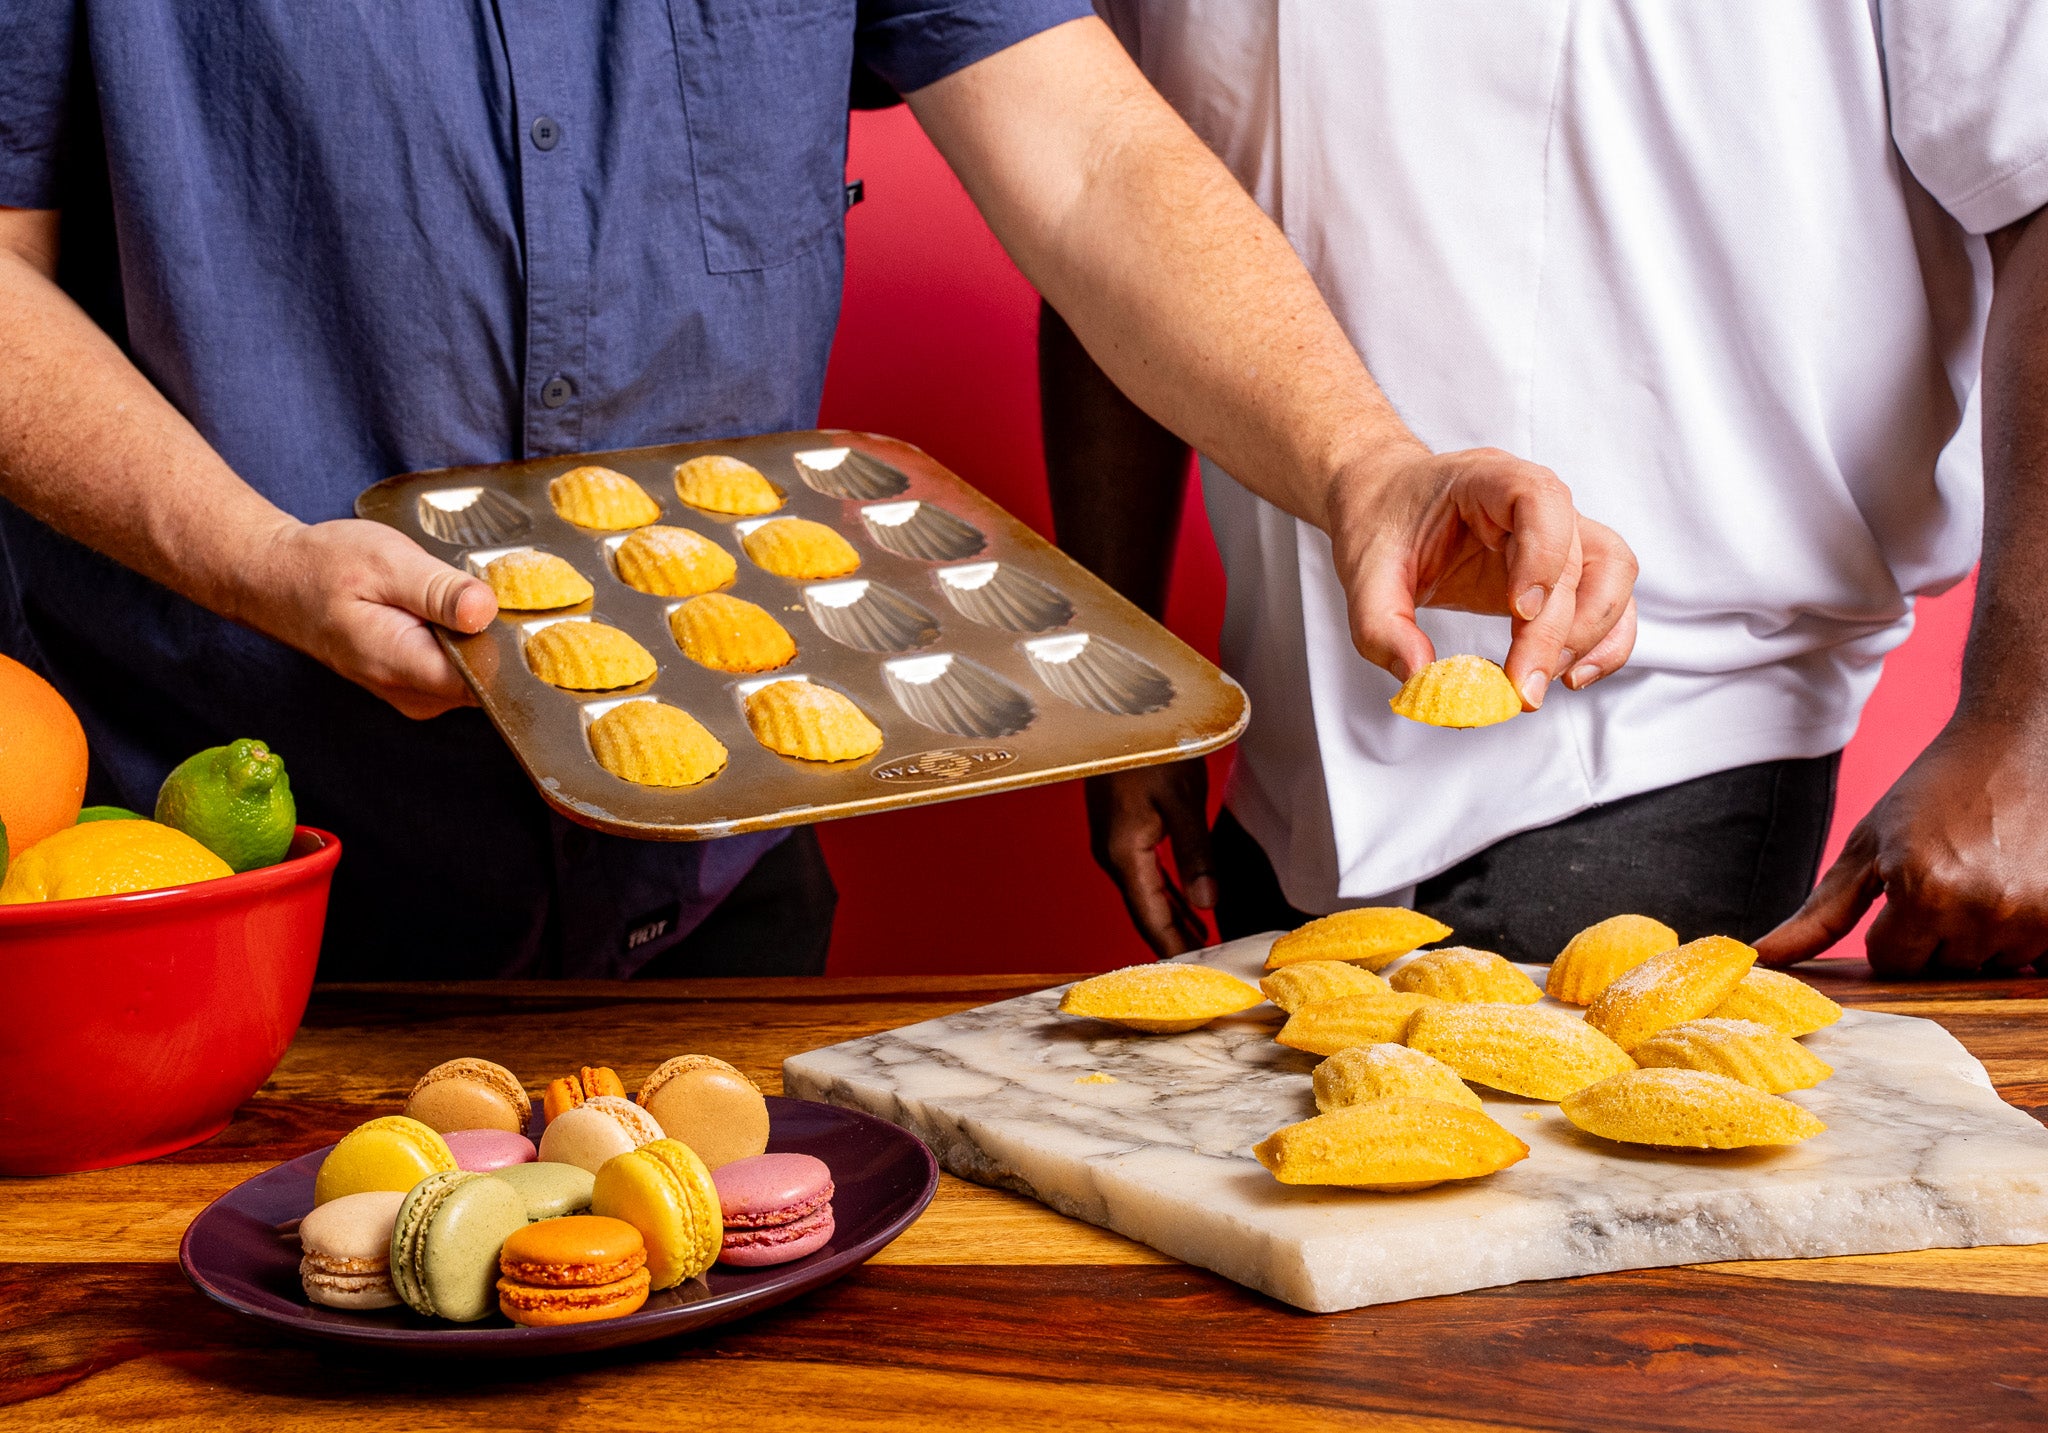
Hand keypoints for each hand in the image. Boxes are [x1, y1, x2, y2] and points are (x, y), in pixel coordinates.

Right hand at [241, 519, 497, 719]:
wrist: (276, 581)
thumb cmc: (324, 567)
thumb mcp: (386, 561)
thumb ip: (439, 590)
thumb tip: (485, 611)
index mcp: (405, 665)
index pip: (488, 679)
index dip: (513, 648)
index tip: (521, 613)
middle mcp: (414, 694)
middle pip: (489, 678)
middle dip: (499, 637)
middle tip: (483, 590)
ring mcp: (415, 694)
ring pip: (476, 674)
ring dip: (478, 637)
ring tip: (455, 596)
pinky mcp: (415, 685)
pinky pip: (458, 670)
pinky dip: (462, 641)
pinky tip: (445, 611)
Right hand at [1085, 761, 1214, 957]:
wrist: (1121, 713)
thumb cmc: (1153, 750)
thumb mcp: (1182, 800)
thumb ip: (1195, 854)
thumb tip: (1208, 903)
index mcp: (1124, 853)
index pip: (1150, 916)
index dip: (1173, 946)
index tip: (1198, 973)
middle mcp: (1113, 855)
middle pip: (1145, 911)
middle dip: (1174, 940)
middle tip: (1209, 966)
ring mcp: (1115, 843)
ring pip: (1145, 895)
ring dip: (1172, 919)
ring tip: (1203, 944)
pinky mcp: (1122, 831)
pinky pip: (1146, 876)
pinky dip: (1167, 895)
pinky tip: (1187, 905)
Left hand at [1324, 446, 1638, 707]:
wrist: (1384, 505)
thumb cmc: (1380, 524)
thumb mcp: (1361, 573)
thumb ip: (1381, 627)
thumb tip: (1420, 679)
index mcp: (1487, 479)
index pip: (1540, 500)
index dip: (1543, 555)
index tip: (1520, 612)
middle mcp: (1535, 503)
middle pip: (1580, 556)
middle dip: (1557, 631)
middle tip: (1522, 688)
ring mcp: (1557, 536)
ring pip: (1613, 573)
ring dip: (1593, 635)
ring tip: (1545, 682)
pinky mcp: (1561, 573)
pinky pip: (1609, 602)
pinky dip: (1603, 642)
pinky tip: (1570, 677)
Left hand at [1755, 720, 2047, 975]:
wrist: (2015, 745)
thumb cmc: (1934, 791)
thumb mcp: (1866, 845)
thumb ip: (1818, 912)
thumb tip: (1763, 957)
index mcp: (1922, 888)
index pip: (1892, 963)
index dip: (1892, 932)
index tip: (1905, 890)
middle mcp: (1979, 908)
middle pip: (1941, 968)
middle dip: (1936, 934)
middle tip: (1949, 876)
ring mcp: (2033, 915)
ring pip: (1989, 965)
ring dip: (1983, 934)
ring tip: (1986, 875)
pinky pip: (2035, 959)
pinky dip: (2024, 934)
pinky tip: (2016, 886)